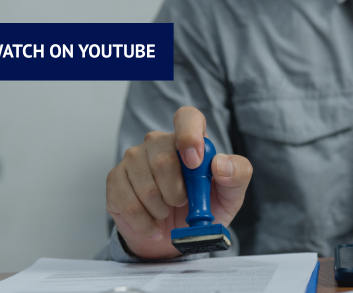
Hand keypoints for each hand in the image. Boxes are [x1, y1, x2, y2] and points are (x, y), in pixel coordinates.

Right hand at [106, 106, 252, 258]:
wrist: (176, 236)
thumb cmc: (204, 208)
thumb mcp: (231, 195)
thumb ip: (237, 175)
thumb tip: (220, 163)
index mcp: (190, 139)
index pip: (187, 117)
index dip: (189, 135)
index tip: (194, 162)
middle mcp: (158, 143)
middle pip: (163, 160)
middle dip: (177, 192)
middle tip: (182, 203)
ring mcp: (133, 159)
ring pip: (145, 186)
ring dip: (161, 210)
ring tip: (166, 213)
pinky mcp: (116, 179)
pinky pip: (128, 203)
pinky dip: (145, 223)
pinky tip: (153, 226)